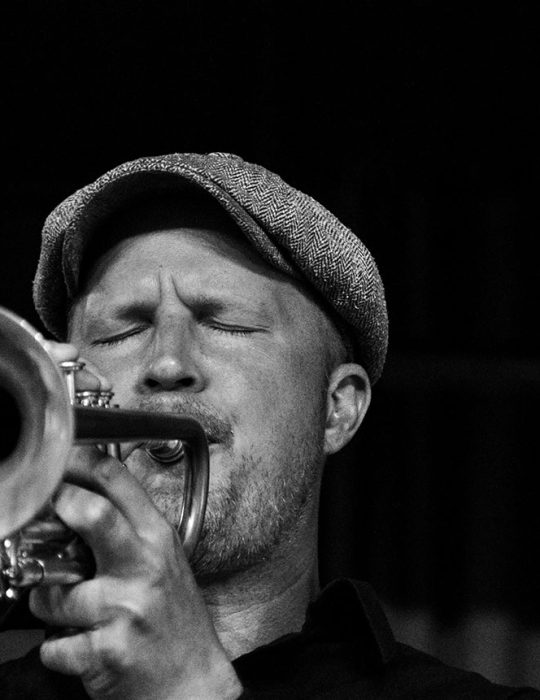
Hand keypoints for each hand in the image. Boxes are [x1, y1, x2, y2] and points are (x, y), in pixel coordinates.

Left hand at [29, 341, 242, 698]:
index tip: (60, 459)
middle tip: (44, 512)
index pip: (118, 481)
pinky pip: (55, 645)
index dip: (81, 461)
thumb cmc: (174, 619)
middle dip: (58, 506)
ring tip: (61, 609)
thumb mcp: (162, 561)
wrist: (192, 681)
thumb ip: (129, 530)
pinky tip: (78, 645)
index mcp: (158, 537)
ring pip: (55, 592)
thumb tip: (82, 498)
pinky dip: (56, 648)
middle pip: (93, 515)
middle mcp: (145, 565)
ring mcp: (127, 606)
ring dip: (46, 603)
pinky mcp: (110, 649)